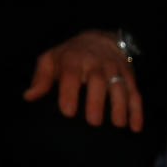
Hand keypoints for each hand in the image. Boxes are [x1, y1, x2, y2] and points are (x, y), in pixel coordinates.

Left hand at [24, 30, 143, 131]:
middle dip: (97, 101)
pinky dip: (137, 111)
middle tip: (93, 122)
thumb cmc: (71, 55)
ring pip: (120, 88)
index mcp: (73, 60)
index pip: (71, 74)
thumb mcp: (52, 59)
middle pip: (98, 81)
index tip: (68, 112)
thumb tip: (29, 96)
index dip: (70, 92)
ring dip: (120, 106)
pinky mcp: (129, 78)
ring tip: (118, 124)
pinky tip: (135, 127)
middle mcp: (95, 64)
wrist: (102, 39)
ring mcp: (115, 71)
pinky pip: (135, 94)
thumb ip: (41, 78)